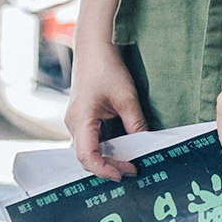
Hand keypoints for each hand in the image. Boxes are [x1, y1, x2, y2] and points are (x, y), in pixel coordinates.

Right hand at [67, 42, 150, 180]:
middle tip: (134, 169)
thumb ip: (136, 125)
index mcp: (80, 120)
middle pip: (88, 157)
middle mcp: (74, 125)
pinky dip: (108, 147)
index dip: (105, 169)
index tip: (125, 173)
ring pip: (91, 150)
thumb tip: (148, 146)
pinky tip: (124, 147)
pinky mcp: (83, 118)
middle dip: (110, 166)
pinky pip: (93, 140)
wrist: (94, 47)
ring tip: (131, 161)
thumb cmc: (106, 67)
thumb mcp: (127, 98)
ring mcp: (77, 122)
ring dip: (109, 157)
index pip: (87, 156)